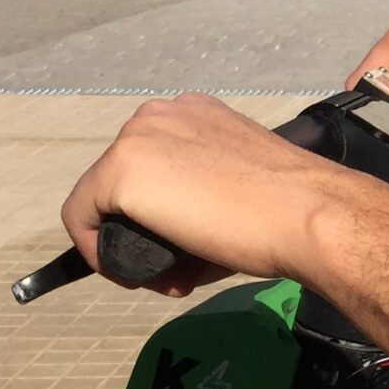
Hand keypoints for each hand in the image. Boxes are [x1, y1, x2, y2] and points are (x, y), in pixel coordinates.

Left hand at [61, 93, 362, 296]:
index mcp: (193, 113)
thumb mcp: (238, 183)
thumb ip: (201, 194)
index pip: (151, 164)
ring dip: (128, 242)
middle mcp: (159, 115)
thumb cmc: (289, 208)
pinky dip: (98, 254)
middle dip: (143, 228)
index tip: (188, 246)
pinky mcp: (118, 174)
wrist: (306, 214)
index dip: (161, 213)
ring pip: (101, 201)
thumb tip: (181, 236)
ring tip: (173, 276)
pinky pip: (82, 221)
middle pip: (121, 182)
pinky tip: (136, 275)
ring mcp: (135, 141)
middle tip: (180, 268)